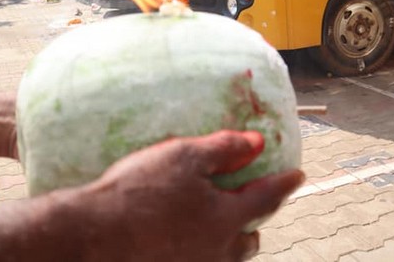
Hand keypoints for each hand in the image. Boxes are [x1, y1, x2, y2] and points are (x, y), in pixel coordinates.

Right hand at [76, 131, 303, 261]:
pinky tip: (185, 244)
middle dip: (254, 223)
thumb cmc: (140, 191)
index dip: (284, 183)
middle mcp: (216, 250)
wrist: (94, 236)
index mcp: (225, 218)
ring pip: (224, 258)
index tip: (298, 175)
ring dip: (230, 243)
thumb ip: (224, 149)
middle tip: (253, 208)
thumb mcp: (184, 157)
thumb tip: (257, 142)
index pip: (267, 197)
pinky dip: (202, 253)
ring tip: (220, 230)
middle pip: (248, 240)